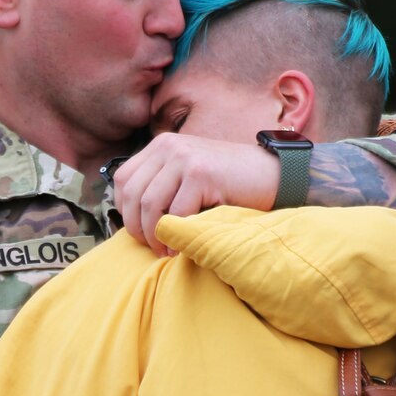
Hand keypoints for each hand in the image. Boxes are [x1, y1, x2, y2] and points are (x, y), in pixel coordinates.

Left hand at [112, 133, 279, 255]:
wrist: (272, 175)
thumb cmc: (230, 183)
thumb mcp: (188, 175)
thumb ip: (162, 184)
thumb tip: (130, 217)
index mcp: (162, 145)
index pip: (123, 179)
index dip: (125, 210)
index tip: (139, 232)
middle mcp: (169, 146)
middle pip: (133, 193)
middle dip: (136, 227)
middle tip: (151, 248)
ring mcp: (185, 157)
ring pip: (150, 204)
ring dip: (154, 235)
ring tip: (165, 250)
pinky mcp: (201, 173)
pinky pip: (176, 212)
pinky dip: (176, 235)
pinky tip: (181, 247)